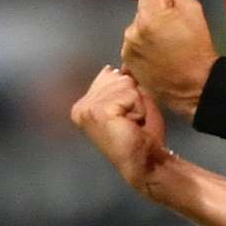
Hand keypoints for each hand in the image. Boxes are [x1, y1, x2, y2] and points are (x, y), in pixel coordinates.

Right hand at [70, 64, 175, 198]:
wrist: (145, 161)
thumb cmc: (141, 134)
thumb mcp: (133, 100)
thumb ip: (125, 81)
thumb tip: (124, 64)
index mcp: (84, 103)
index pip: (110, 74)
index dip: (129, 93)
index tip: (128, 116)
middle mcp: (81, 105)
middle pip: (117, 77)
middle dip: (133, 97)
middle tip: (132, 120)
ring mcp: (87, 108)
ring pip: (125, 84)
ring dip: (137, 103)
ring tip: (133, 122)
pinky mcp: (98, 111)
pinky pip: (130, 94)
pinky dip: (139, 108)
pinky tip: (133, 124)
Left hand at [120, 0, 214, 116]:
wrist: (195, 87)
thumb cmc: (198, 47)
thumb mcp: (195, 9)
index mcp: (149, 15)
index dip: (163, 0)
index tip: (173, 14)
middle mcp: (133, 29)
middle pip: (141, 10)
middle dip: (153, 16)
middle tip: (171, 33)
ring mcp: (128, 47)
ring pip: (136, 28)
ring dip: (146, 33)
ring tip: (164, 48)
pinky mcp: (127, 62)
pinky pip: (133, 45)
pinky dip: (142, 48)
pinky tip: (156, 58)